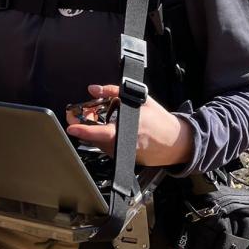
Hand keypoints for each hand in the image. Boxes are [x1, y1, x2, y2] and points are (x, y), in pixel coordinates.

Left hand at [65, 84, 193, 166]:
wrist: (177, 143)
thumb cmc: (160, 121)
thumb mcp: (140, 100)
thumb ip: (114, 91)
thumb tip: (94, 89)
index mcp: (128, 129)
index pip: (100, 132)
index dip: (84, 130)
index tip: (72, 127)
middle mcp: (124, 145)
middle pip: (94, 137)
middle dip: (85, 125)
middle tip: (82, 112)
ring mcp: (123, 154)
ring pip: (100, 143)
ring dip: (94, 131)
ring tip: (97, 117)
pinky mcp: (124, 159)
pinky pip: (108, 148)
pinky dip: (103, 138)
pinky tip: (108, 128)